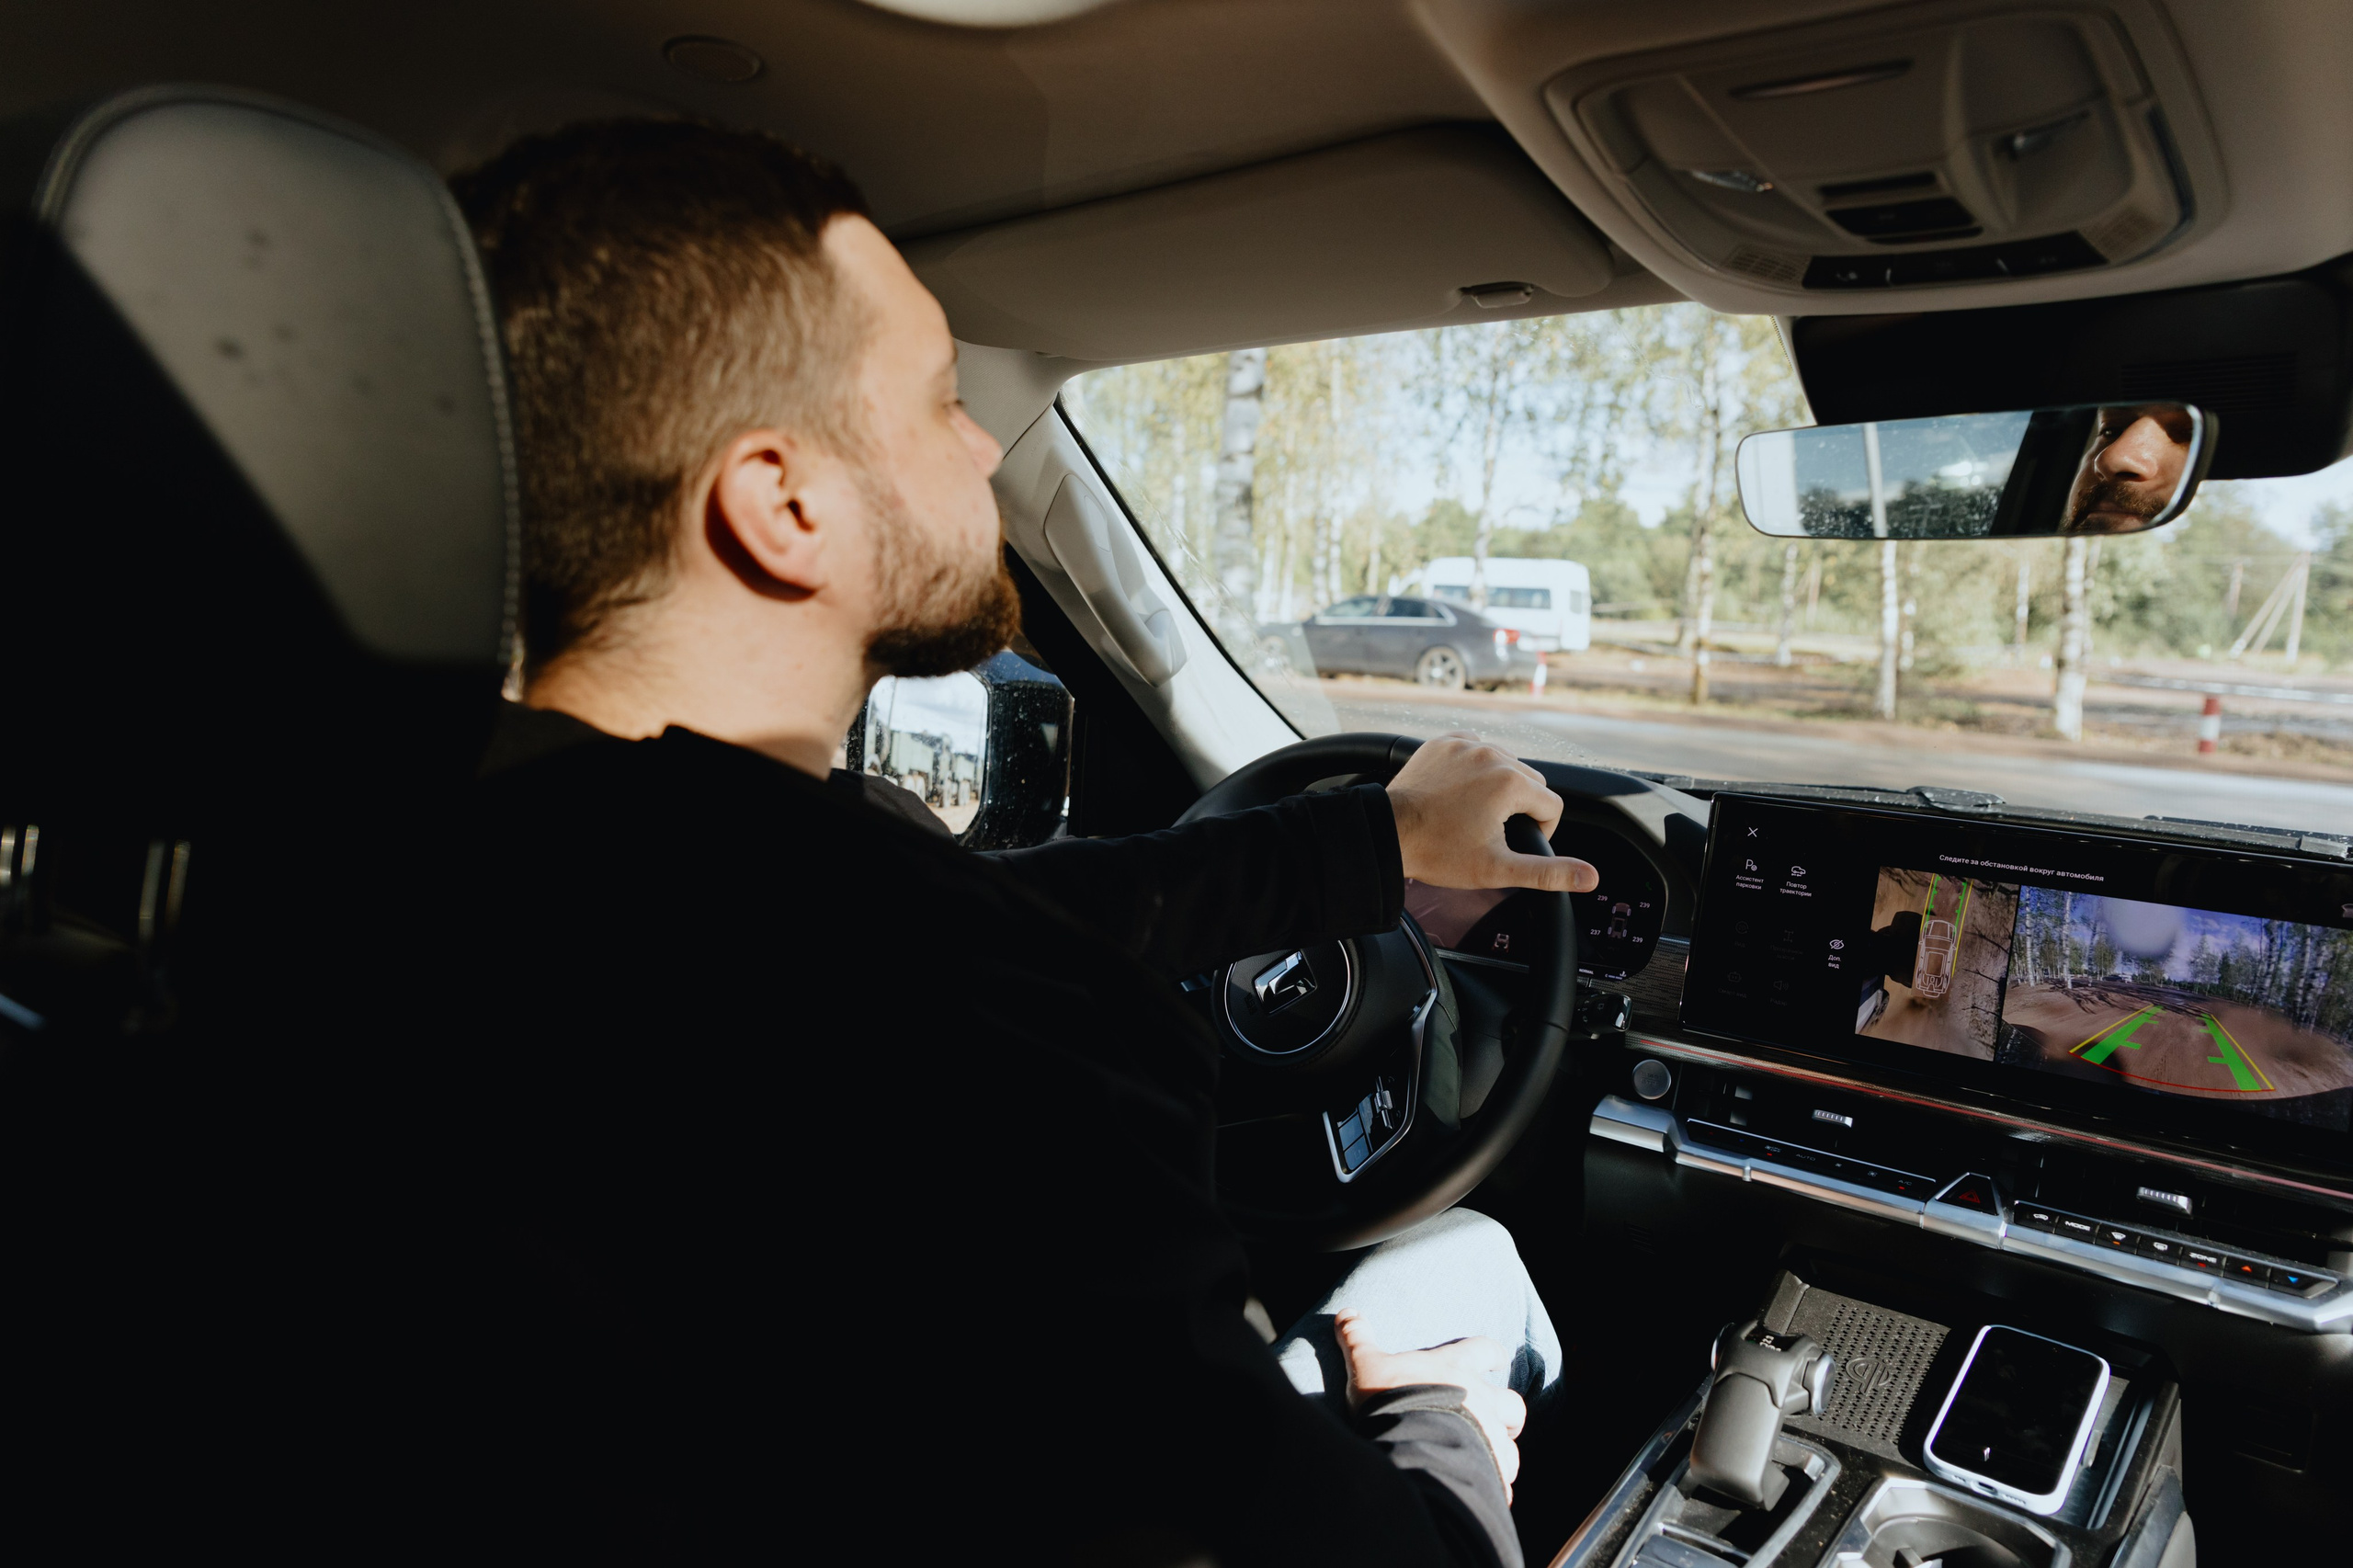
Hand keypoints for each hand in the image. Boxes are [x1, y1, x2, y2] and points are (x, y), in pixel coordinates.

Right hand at [1337, 1309, 1524, 1500]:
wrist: (1410, 1444)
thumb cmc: (1390, 1399)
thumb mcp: (1366, 1365)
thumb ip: (1357, 1339)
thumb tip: (1346, 1312)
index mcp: (1457, 1368)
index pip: (1485, 1350)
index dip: (1492, 1354)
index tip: (1497, 1360)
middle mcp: (1482, 1399)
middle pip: (1513, 1403)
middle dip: (1509, 1413)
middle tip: (1501, 1421)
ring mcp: (1490, 1435)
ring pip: (1511, 1444)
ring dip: (1502, 1450)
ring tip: (1486, 1460)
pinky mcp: (1491, 1469)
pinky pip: (1500, 1479)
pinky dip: (1494, 1483)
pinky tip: (1480, 1490)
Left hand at [1385, 732, 1596, 892]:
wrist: (1388, 834)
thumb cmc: (1438, 852)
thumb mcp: (1498, 868)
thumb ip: (1548, 872)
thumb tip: (1590, 876)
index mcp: (1510, 782)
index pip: (1552, 806)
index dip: (1539, 830)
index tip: (1511, 843)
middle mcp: (1492, 754)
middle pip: (1531, 783)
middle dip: (1519, 807)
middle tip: (1490, 831)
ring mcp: (1466, 743)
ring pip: (1505, 764)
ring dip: (1499, 786)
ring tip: (1473, 813)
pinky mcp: (1444, 741)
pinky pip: (1476, 750)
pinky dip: (1474, 769)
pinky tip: (1460, 792)